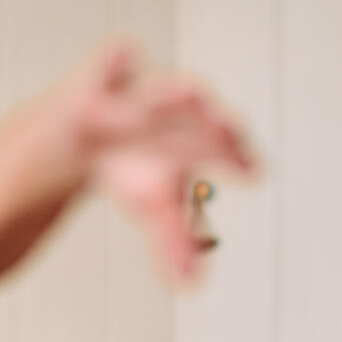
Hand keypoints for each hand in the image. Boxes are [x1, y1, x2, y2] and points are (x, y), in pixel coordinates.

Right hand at [64, 44, 253, 281]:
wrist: (88, 132)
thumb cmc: (135, 165)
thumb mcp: (153, 206)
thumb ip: (175, 242)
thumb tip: (191, 284)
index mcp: (193, 141)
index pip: (222, 149)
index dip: (236, 157)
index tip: (253, 171)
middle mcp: (173, 111)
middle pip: (198, 116)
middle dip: (213, 124)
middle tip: (231, 133)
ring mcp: (138, 92)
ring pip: (161, 91)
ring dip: (176, 93)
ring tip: (195, 94)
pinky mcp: (102, 78)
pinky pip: (110, 62)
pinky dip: (117, 59)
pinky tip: (124, 56)